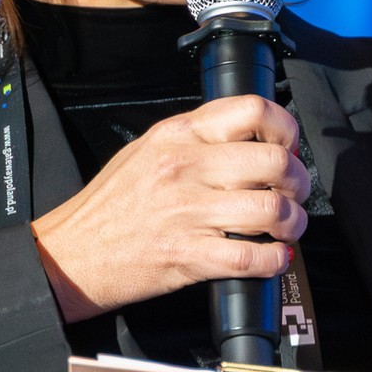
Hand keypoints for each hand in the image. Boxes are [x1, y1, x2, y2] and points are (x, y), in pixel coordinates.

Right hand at [29, 95, 310, 322]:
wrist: (72, 253)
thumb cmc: (109, 205)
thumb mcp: (147, 149)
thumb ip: (196, 139)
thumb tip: (249, 140)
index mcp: (178, 134)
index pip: (253, 110)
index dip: (286, 129)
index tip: (289, 146)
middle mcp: (187, 167)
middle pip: (275, 161)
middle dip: (299, 181)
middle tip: (295, 193)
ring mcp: (189, 212)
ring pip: (272, 209)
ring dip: (293, 223)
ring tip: (287, 228)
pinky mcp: (189, 256)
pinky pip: (252, 257)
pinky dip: (273, 261)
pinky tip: (272, 258)